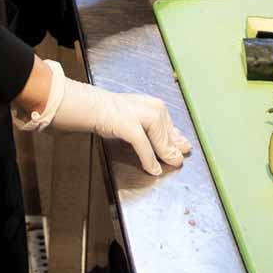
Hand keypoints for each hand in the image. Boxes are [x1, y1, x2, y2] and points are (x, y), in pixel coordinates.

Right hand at [14, 60, 190, 176]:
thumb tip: (170, 145)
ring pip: (156, 134)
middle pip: (164, 128)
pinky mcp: (126, 123)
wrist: (88, 105)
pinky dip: (148, 158)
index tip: (184, 147)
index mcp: (150, 103)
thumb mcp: (133, 117)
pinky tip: (152, 169)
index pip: (168, 121)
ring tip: (168, 165)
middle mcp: (147, 105)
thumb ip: (151, 129)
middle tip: (178, 160)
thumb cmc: (109, 111)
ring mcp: (136, 113)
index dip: (176, 136)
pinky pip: (142, 143)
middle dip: (172, 144)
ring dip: (163, 151)